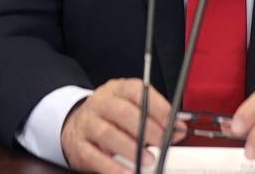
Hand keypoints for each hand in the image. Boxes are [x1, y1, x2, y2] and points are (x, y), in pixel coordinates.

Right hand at [61, 78, 181, 173]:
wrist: (76, 126)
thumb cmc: (111, 118)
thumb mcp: (131, 109)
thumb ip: (155, 117)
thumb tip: (178, 129)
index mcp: (116, 90)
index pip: (137, 91)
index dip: (157, 107)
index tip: (172, 123)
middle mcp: (100, 103)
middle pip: (122, 112)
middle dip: (146, 128)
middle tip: (162, 142)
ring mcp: (87, 123)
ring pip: (107, 133)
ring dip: (131, 148)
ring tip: (148, 159)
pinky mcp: (78, 145)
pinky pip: (94, 156)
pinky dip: (111, 166)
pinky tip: (125, 172)